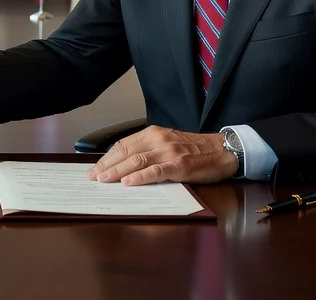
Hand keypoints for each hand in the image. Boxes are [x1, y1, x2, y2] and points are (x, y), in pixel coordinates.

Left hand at [88, 126, 236, 185]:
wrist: (222, 150)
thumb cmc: (194, 150)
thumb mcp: (168, 143)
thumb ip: (149, 150)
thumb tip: (125, 164)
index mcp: (153, 133)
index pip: (123, 145)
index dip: (107, 157)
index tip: (95, 168)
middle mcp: (158, 140)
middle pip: (126, 152)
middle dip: (107, 166)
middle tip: (93, 178)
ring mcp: (168, 152)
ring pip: (137, 161)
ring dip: (117, 171)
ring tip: (104, 180)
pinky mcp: (179, 166)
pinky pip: (156, 171)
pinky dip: (140, 177)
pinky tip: (129, 182)